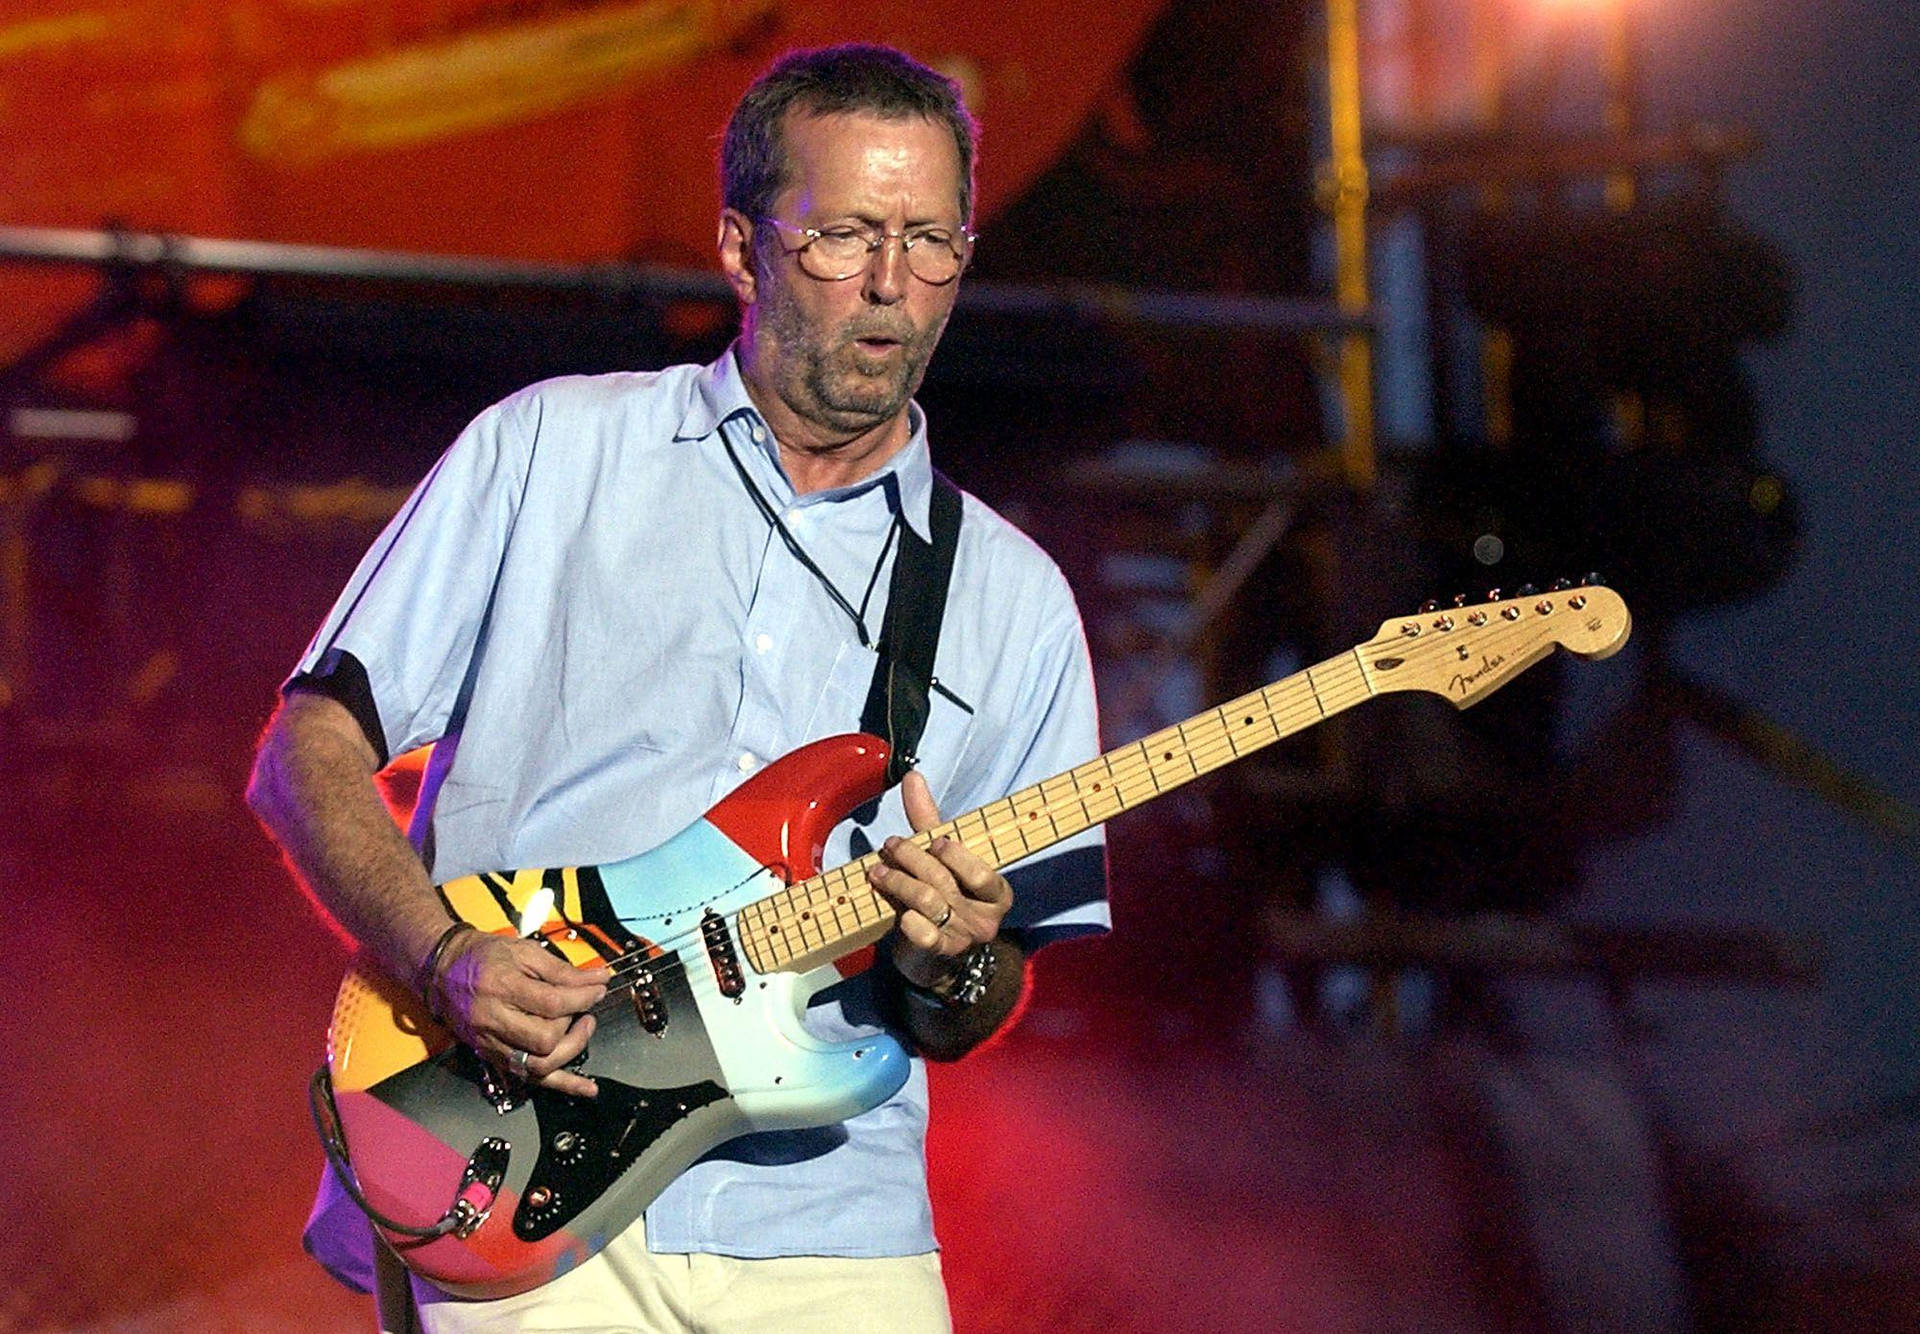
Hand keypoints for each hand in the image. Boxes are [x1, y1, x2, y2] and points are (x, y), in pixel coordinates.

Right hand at [431, 930, 610, 1097]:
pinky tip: (586, 1086)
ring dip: (570, 1051)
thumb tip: (598, 979)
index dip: (583, 998)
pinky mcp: (493, 1056)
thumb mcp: (524, 951)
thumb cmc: (482, 957)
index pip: (551, 1003)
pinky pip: (530, 1078)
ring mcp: (491, 1043)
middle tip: (583, 1010)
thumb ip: (562, 969)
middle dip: (573, 1026)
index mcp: (501, 987)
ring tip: (580, 1031)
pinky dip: (562, 1084)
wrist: (442, 970)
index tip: (597, 990)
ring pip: (538, 1065)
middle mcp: (493, 1019)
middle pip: (545, 1039)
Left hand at [866, 771, 1011, 990]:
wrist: (940, 956)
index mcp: (996, 891)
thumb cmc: (944, 896)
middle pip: (946, 881)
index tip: (932, 840)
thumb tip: (913, 776)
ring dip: (899, 883)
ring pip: (929, 903)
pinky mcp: (941, 954)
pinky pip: (925, 936)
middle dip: (914, 859)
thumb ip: (929, 821)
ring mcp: (964, 938)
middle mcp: (986, 916)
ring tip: (877, 871)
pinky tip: (898, 912)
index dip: (955, 854)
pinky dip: (910, 922)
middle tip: (891, 846)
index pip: (980, 872)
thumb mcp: (940, 859)